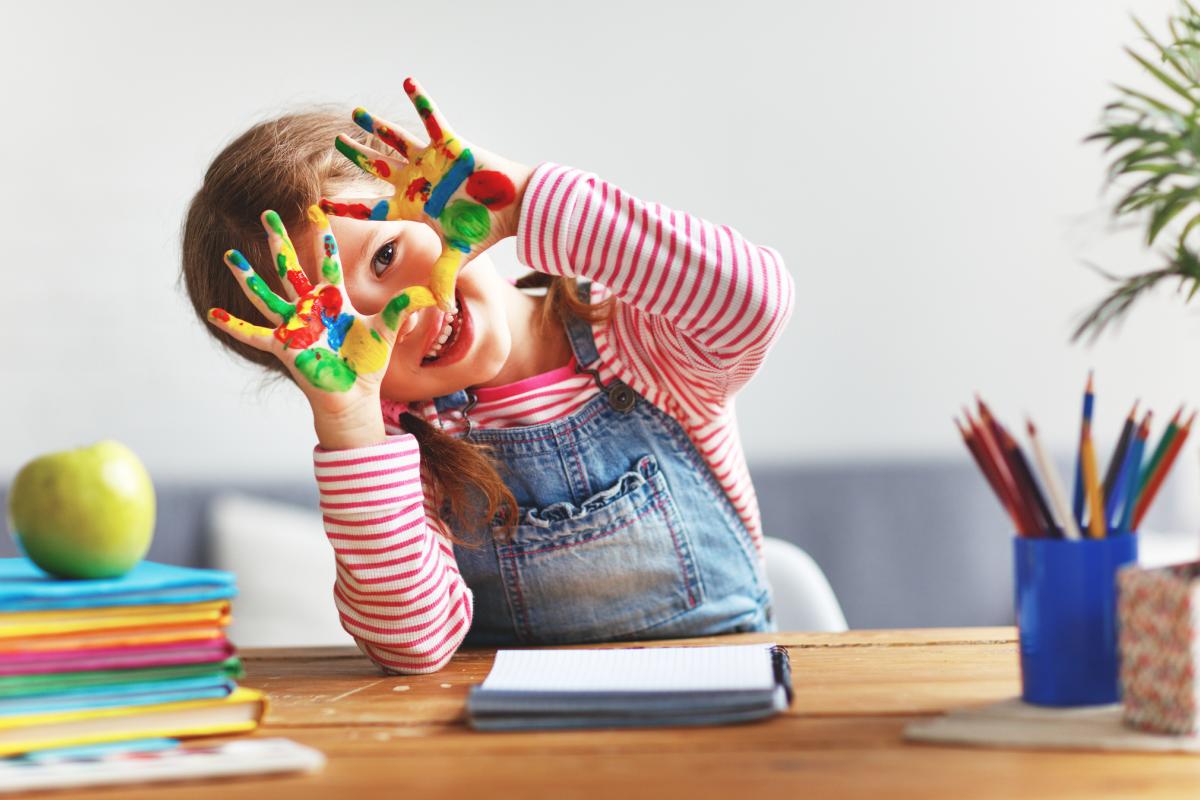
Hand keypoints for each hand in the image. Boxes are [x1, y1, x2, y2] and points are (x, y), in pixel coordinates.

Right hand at [207, 205, 433, 420]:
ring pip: (266, 294)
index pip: (329, 261)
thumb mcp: (388, 329)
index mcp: (334, 300)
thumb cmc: (367, 364)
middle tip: (267, 214)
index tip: (317, 210)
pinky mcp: (284, 346)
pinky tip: (212, 313)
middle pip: (291, 267)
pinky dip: (233, 324)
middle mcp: (310, 308)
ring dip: (248, 276)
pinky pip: (253, 333)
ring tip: (230, 255)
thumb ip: (405, 308)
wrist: (354, 396)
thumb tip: (435, 294)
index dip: (324, 237)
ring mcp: (294, 326)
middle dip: (280, 240)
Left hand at [320, 77, 531, 311]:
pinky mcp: (449, 143)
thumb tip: (440, 311)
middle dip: (356, 156)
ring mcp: (431, 160)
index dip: (346, 207)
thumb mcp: (459, 255)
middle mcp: (416, 180)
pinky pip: (431, 117)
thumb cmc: (485, 229)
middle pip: (376, 167)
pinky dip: (420, 99)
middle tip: (335, 143)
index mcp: (412, 206)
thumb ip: (443, 278)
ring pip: (395, 139)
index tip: (319, 205)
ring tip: (355, 114)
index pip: (371, 207)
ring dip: (375, 126)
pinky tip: (407, 80)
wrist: (514, 207)